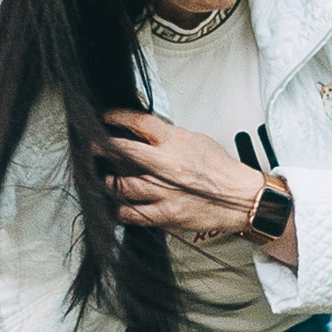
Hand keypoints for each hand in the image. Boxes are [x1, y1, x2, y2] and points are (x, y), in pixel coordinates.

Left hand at [94, 110, 263, 235]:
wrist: (241, 198)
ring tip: (104, 179)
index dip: (115, 117)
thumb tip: (140, 130)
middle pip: (122, 152)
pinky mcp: (166, 214)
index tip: (104, 118)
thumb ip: (167, 136)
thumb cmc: (220, 169)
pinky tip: (118, 205)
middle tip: (90, 148)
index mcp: (175, 142)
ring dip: (108, 182)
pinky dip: (120, 210)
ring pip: (121, 185)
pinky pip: (132, 213)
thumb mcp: (195, 140)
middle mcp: (167, 165)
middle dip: (100, 148)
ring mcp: (165, 191)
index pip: (138, 122)